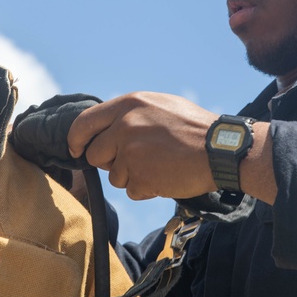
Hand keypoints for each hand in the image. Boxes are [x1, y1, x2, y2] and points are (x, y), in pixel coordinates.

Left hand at [67, 92, 219, 200]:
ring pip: (114, 176)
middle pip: (94, 155)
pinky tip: (165, 176)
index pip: (83, 123)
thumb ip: (129, 114)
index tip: (76, 150)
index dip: (76, 140)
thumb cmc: (192, 127)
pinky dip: (146, 188)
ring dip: (132, 176)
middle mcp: (124, 127)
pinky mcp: (140, 178)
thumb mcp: (158, 105)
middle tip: (134, 160)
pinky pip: (132, 190)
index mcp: (128, 105)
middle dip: (109, 162)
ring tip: (159, 165)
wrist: (219, 150)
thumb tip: (105, 128)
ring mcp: (130, 154)